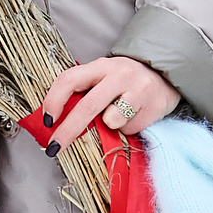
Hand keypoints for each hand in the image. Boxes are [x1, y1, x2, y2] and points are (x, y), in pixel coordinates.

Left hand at [39, 56, 179, 150]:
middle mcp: (119, 74)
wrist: (165, 74)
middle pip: (88, 106)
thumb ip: (84, 92)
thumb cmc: (124, 80)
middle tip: (55, 147)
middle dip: (68, 130)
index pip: (70, 79)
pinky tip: (135, 115)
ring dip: (109, 125)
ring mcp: (138, 89)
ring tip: (118, 115)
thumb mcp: (102, 77)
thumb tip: (56, 121)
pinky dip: (126, 128)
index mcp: (100, 66)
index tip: (47, 121)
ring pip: (111, 120)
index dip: (54, 100)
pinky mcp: (153, 106)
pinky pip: (129, 128)